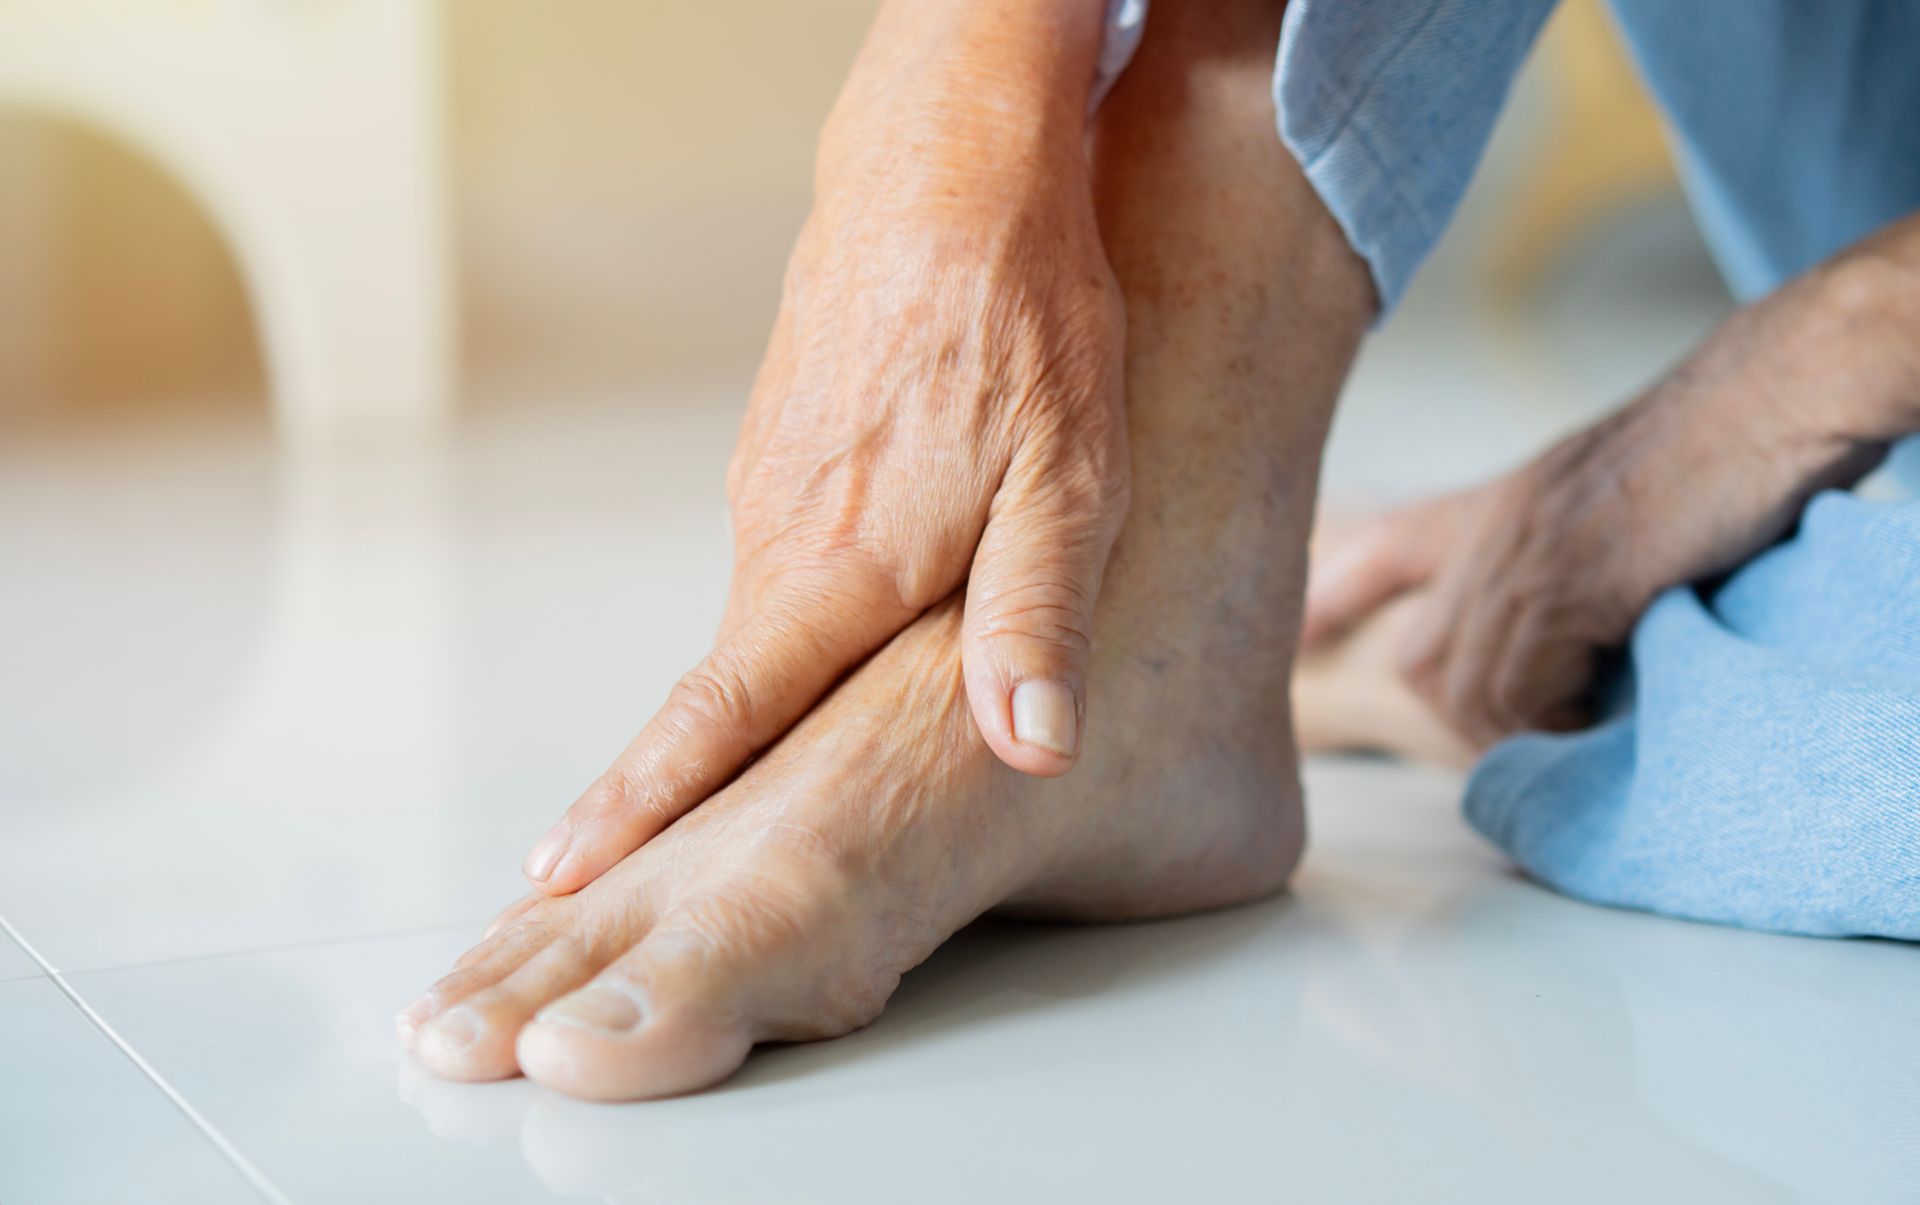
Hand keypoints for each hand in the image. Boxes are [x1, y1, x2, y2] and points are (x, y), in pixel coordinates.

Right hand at [521, 0, 1129, 894]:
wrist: (955, 169)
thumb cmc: (1023, 325)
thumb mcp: (1071, 486)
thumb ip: (1037, 624)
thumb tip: (1033, 750)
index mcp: (836, 570)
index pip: (719, 717)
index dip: (643, 804)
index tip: (559, 872)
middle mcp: (780, 534)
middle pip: (728, 687)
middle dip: (677, 781)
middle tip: (618, 861)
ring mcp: (774, 481)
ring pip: (765, 617)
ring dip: (754, 694)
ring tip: (741, 770)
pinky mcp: (789, 439)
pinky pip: (786, 551)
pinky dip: (796, 607)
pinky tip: (834, 619)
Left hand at [1303, 225, 1919, 745]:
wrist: (1778, 392)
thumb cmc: (1725, 443)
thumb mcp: (1612, 493)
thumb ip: (1567, 555)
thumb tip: (1576, 645)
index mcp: (1500, 502)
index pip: (1389, 547)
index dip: (1338, 597)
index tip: (1300, 641)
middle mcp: (1492, 528)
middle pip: (1424, 664)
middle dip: (1470, 722)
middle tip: (1552, 735)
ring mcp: (1523, 552)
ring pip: (1471, 688)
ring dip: (1526, 730)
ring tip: (1594, 724)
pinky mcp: (1569, 578)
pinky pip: (1526, 689)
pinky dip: (1564, 721)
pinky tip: (1614, 708)